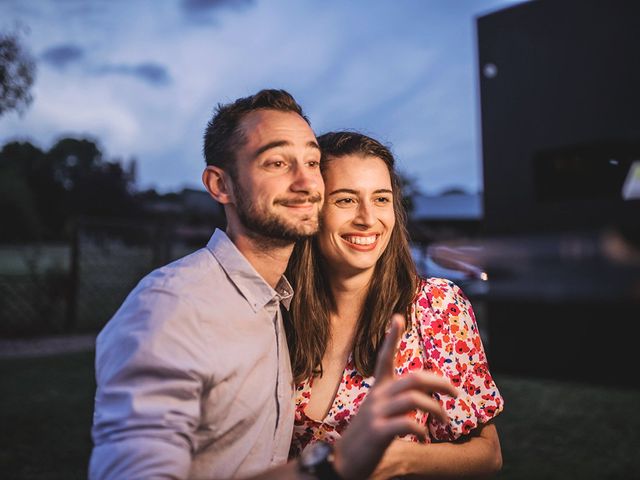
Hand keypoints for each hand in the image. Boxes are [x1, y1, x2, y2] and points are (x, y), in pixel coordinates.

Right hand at [332, 314, 458, 479]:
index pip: (384, 358)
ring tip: (445, 419)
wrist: (344, 462)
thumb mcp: (378, 411)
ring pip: (414, 399)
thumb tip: (423, 396)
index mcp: (378, 389)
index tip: (398, 317)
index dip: (391, 337)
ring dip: (436, 408)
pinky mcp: (378, 432)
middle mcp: (377, 396)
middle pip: (414, 378)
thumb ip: (397, 400)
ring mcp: (376, 413)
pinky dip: (422, 428)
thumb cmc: (367, 436)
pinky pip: (408, 423)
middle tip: (456, 391)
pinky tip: (424, 435)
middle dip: (440, 382)